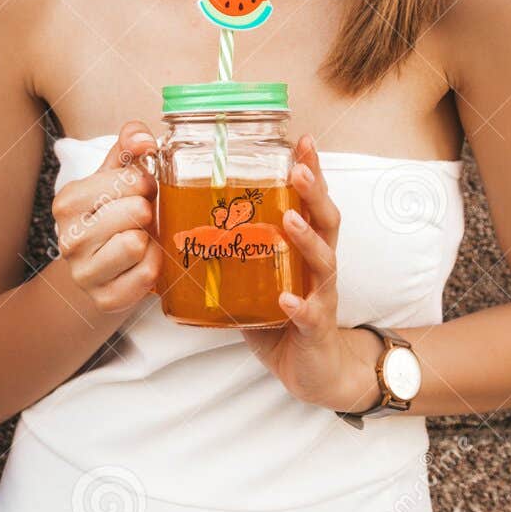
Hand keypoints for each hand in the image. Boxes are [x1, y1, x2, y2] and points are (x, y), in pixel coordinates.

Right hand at [51, 120, 162, 312]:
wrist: (100, 270)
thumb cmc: (111, 216)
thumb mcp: (114, 177)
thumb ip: (129, 147)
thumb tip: (143, 138)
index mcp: (68, 202)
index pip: (129, 180)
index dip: (145, 183)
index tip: (138, 191)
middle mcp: (68, 239)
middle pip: (136, 211)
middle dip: (148, 211)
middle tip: (141, 217)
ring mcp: (84, 273)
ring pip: (137, 244)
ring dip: (150, 240)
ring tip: (140, 239)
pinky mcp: (105, 300)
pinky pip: (147, 275)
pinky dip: (153, 266)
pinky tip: (141, 263)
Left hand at [240, 136, 383, 411]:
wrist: (315, 371)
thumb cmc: (284, 318)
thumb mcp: (259, 278)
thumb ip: (233, 253)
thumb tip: (184, 228)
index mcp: (306, 248)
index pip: (312, 202)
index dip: (311, 171)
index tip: (303, 140)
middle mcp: (319, 266)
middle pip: (326, 220)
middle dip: (313, 191)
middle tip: (298, 168)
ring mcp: (321, 296)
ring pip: (322, 261)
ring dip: (306, 238)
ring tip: (289, 218)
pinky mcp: (315, 329)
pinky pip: (310, 315)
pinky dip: (299, 307)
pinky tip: (287, 301)